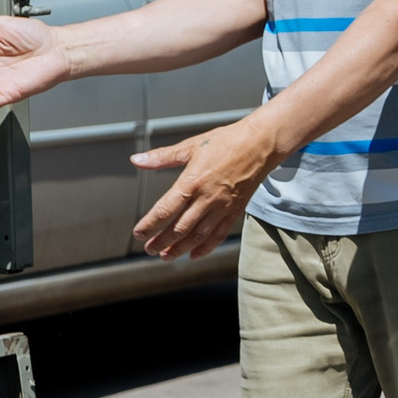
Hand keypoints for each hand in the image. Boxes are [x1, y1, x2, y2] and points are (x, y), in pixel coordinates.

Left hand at [132, 118, 281, 258]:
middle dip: (161, 242)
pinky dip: (205, 248)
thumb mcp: (191, 146)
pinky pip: (219, 235)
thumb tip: (137, 160)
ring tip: (166, 255)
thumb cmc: (226, 141)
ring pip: (197, 236)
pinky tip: (194, 254)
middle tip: (149, 249)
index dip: (149, 225)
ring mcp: (222, 207)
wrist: (260, 144)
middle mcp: (206, 198)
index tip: (138, 233)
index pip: (164, 210)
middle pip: (179, 228)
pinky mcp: (235, 211)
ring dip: (180, 249)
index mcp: (192, 181)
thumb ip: (162, 157)